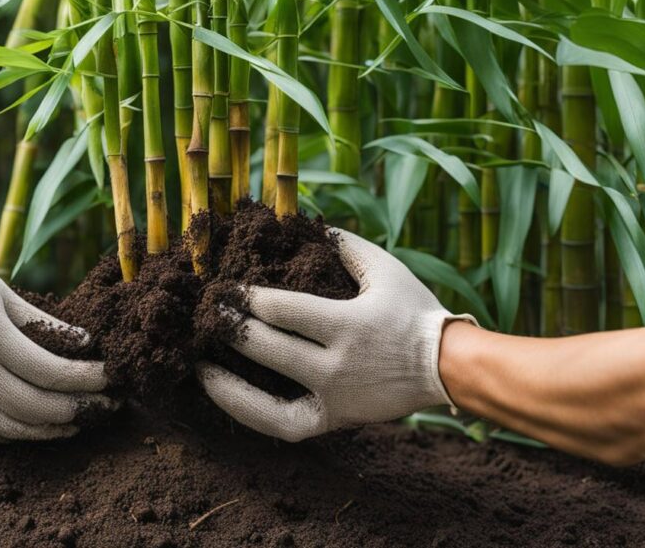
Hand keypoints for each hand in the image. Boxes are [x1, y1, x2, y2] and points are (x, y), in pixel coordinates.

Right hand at [0, 228, 112, 441]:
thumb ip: (42, 322)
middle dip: (75, 410)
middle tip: (102, 406)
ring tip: (75, 422)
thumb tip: (85, 345)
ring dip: (46, 430)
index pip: (48, 370)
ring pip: (6, 427)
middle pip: (31, 406)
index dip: (85, 380)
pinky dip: (10, 435)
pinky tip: (34, 428)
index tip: (110, 378)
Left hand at [197, 228, 473, 441]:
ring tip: (198, 363)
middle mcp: (336, 366)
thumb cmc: (412, 310)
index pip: (282, 310)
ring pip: (264, 395)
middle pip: (266, 347)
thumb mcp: (383, 268)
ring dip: (225, 379)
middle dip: (230, 326)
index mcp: (347, 324)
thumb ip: (342, 243)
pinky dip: (248, 413)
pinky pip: (279, 425)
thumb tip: (299, 220)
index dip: (246, 297)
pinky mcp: (331, 421)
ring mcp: (332, 399)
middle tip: (207, 311)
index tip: (225, 286)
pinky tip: (224, 397)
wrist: (445, 366)